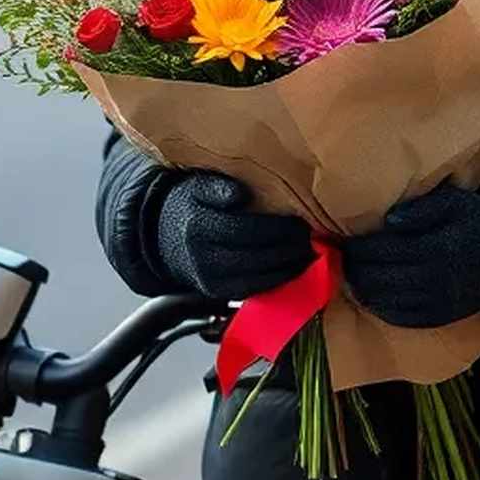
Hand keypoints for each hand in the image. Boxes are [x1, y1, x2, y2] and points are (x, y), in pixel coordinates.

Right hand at [154, 173, 314, 301]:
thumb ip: (218, 187)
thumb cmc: (194, 205)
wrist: (168, 236)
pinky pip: (251, 291)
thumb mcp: (199, 187)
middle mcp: (202, 257)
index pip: (245, 230)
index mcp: (199, 227)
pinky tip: (294, 268)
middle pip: (254, 256)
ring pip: (256, 278)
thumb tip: (238, 194)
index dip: (276, 228)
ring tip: (309, 253)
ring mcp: (209, 279)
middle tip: (310, 237)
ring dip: (287, 267)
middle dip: (287, 248)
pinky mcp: (217, 293)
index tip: (300, 221)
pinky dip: (276, 281)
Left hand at [341, 182, 479, 329]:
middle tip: (343, 257)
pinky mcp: (440, 317)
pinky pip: (400, 318)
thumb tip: (388, 222)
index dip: (356, 247)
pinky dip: (380, 307)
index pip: (381, 250)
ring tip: (353, 275)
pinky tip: (374, 295)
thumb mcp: (458, 201)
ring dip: (362, 289)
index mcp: (437, 247)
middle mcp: (434, 279)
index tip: (342, 240)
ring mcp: (437, 303)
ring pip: (383, 302)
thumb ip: (423, 208)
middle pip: (376, 279)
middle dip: (353, 268)